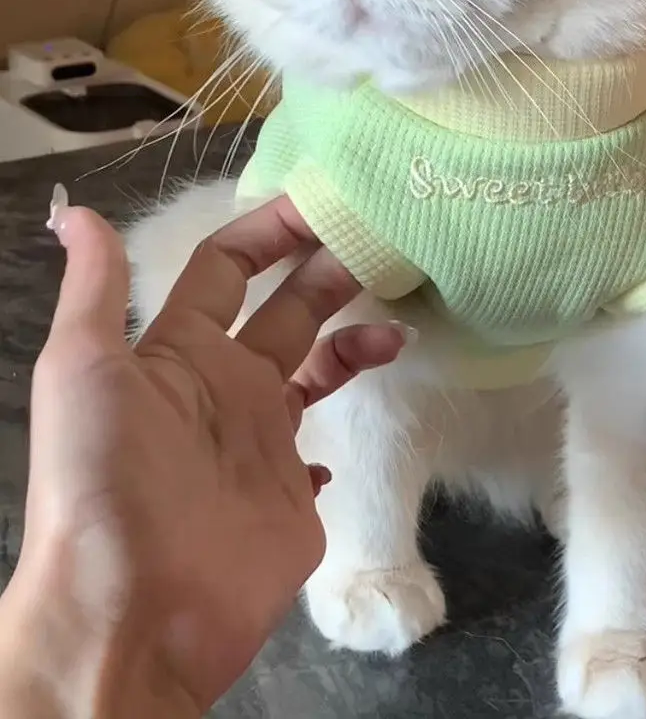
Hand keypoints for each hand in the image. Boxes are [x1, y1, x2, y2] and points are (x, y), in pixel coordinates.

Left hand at [0, 194, 405, 717]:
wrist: (135, 611)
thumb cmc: (107, 479)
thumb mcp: (83, 373)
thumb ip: (96, 292)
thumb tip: (82, 215)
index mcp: (179, 352)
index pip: (230, 269)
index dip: (272, 230)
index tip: (324, 201)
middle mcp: (225, 386)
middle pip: (289, 307)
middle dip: (332, 269)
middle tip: (385, 243)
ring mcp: (262, 441)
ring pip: (319, 366)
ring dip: (356, 337)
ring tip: (396, 327)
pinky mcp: (293, 495)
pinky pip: (326, 444)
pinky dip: (344, 422)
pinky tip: (364, 409)